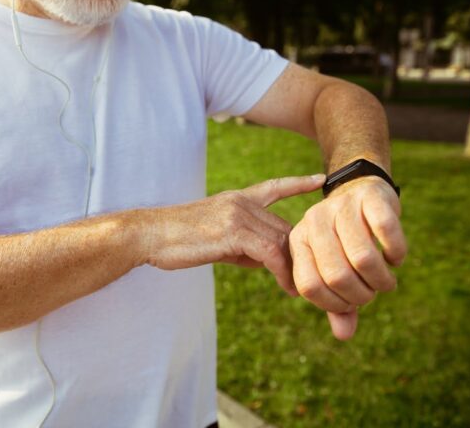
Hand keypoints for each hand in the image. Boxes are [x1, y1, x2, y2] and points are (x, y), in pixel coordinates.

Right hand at [145, 174, 325, 295]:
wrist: (149, 235)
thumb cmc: (177, 240)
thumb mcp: (215, 238)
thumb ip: (242, 244)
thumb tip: (266, 260)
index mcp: (236, 199)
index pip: (273, 187)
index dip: (297, 184)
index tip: (320, 179)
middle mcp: (240, 202)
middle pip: (284, 227)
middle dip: (298, 255)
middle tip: (307, 281)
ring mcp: (237, 214)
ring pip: (281, 240)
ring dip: (292, 268)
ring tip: (297, 290)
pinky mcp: (232, 231)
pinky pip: (270, 252)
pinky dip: (282, 271)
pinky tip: (285, 286)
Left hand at [289, 176, 406, 339]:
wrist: (360, 191)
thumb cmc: (345, 240)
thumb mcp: (336, 269)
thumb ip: (337, 302)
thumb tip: (344, 335)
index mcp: (298, 241)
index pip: (309, 286)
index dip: (333, 304)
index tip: (351, 305)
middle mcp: (314, 222)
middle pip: (336, 275)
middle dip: (361, 295)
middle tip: (373, 293)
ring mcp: (341, 207)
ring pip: (363, 257)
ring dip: (381, 279)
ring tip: (386, 282)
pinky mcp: (370, 197)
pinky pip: (386, 232)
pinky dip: (397, 253)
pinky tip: (396, 258)